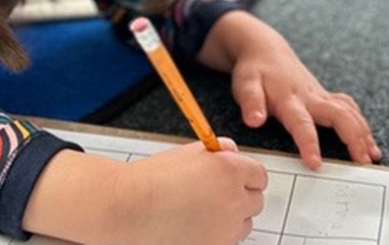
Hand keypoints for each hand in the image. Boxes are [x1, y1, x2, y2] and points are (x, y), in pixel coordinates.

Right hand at [115, 139, 266, 244]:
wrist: (128, 208)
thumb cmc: (153, 179)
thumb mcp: (190, 152)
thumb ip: (219, 152)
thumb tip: (235, 154)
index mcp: (229, 171)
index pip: (259, 176)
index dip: (245, 175)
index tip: (234, 178)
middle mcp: (233, 200)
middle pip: (256, 201)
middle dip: (240, 197)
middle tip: (213, 194)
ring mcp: (226, 230)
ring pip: (244, 225)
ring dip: (231, 219)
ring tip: (200, 211)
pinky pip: (227, 241)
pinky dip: (216, 236)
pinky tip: (193, 227)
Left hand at [201, 12, 381, 169]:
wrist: (265, 49)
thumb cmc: (255, 71)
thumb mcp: (245, 84)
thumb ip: (250, 102)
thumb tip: (254, 120)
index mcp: (290, 99)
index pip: (301, 123)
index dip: (309, 143)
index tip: (316, 163)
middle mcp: (311, 97)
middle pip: (339, 116)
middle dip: (353, 138)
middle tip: (362, 162)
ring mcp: (321, 96)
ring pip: (349, 112)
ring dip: (363, 133)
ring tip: (372, 156)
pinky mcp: (326, 96)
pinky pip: (349, 108)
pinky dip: (361, 124)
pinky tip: (368, 140)